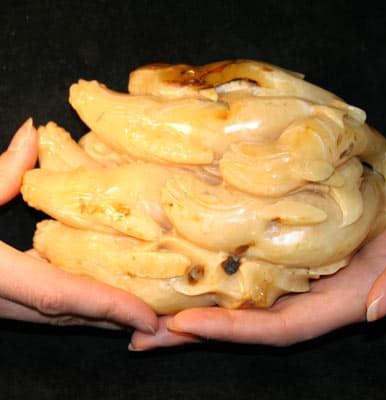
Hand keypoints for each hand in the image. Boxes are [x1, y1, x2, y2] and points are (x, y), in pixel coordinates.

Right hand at [0, 119, 156, 333]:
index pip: (61, 296)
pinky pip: (43, 308)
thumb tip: (33, 132)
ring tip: (141, 310)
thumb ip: (0, 170)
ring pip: (56, 317)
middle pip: (67, 315)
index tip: (147, 319)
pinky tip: (99, 296)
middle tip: (160, 320)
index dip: (107, 308)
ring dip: (100, 317)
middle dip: (114, 321)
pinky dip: (76, 306)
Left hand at [131, 213, 385, 349]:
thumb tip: (372, 308)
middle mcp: (304, 293)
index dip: (232, 330)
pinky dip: (212, 270)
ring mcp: (290, 272)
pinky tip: (183, 266)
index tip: (183, 324)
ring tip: (145, 306)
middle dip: (194, 330)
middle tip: (142, 332)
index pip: (275, 327)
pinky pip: (243, 264)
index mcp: (332, 302)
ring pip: (237, 294)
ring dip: (193, 301)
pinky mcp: (282, 250)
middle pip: (244, 320)